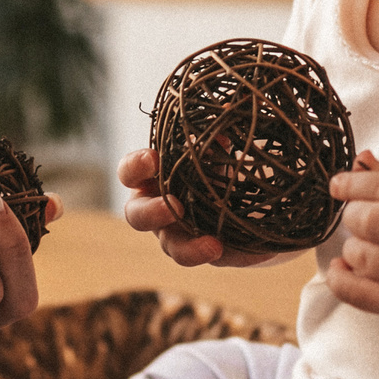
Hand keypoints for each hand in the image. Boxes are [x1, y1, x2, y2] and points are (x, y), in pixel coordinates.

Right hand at [116, 148, 291, 269]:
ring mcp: (177, 235)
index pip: (130, 173)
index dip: (136, 167)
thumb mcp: (216, 148)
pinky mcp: (206, 254)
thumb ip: (214, 137)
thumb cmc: (217, 163)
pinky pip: (212, 258)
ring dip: (188, 247)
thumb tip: (224, 120)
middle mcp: (157, 209)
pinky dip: (230, 254)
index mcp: (152, 179)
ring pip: (171, 247)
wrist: (248, 197)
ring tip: (212, 245)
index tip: (153, 159)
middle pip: (137, 217)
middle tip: (173, 207)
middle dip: (152, 212)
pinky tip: (248, 251)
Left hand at [322, 155, 378, 340]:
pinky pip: (365, 295)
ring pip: (365, 257)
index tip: (337, 185)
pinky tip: (339, 270)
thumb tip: (360, 158)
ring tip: (359, 246)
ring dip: (350, 249)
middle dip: (351, 215)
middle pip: (372, 220)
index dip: (355, 183)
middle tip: (354, 217)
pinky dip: (341, 282)